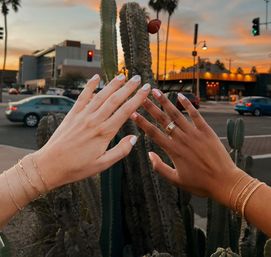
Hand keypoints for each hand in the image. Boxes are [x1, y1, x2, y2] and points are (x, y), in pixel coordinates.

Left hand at [32, 74, 150, 189]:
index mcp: (104, 133)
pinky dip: (90, 86)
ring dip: (113, 84)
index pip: (125, 111)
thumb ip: (120, 151)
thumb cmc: (77, 167)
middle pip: (115, 100)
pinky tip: (96, 77)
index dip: (137, 99)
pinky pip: (83, 97)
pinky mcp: (73, 114)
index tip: (146, 90)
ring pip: (101, 95)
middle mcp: (95, 120)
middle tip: (138, 79)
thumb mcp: (103, 164)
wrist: (50, 165)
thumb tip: (134, 138)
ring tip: (123, 76)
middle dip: (128, 88)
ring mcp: (83, 115)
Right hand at [131, 89, 242, 203]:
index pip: (153, 133)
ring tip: (156, 92)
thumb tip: (149, 154)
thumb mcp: (176, 180)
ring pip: (177, 114)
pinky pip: (195, 114)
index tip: (133, 114)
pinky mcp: (206, 131)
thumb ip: (160, 167)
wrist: (224, 182)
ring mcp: (195, 133)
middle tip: (142, 97)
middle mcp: (182, 139)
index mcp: (173, 151)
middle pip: (163, 120)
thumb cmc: (200, 183)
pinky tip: (180, 96)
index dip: (142, 123)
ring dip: (165, 102)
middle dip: (151, 107)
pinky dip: (188, 104)